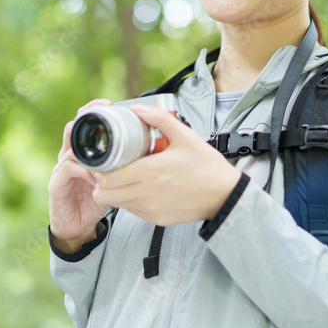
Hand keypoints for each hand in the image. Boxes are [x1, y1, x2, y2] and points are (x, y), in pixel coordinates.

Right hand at [48, 99, 112, 251]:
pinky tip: (94, 175)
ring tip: (103, 152)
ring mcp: (60, 170)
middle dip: (84, 117)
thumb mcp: (111, 180)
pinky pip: (66, 171)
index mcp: (81, 153)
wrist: (77, 227)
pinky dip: (81, 171)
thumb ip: (120, 166)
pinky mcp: (56, 185)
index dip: (92, 111)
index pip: (83, 125)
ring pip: (69, 149)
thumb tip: (145, 152)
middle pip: (72, 130)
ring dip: (88, 150)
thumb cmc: (93, 201)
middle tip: (100, 110)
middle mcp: (68, 157)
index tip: (107, 102)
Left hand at [91, 104, 241, 226]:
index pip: (107, 177)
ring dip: (115, 191)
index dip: (101, 168)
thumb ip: (159, 119)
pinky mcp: (156, 219)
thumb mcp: (185, 136)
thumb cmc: (207, 167)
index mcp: (150, 171)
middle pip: (105, 193)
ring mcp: (150, 208)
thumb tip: (138, 109)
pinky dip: (130, 201)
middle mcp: (146, 193)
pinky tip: (141, 188)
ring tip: (126, 178)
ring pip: (116, 204)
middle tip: (112, 169)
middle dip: (103, 181)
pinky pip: (132, 211)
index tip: (106, 160)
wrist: (225, 195)